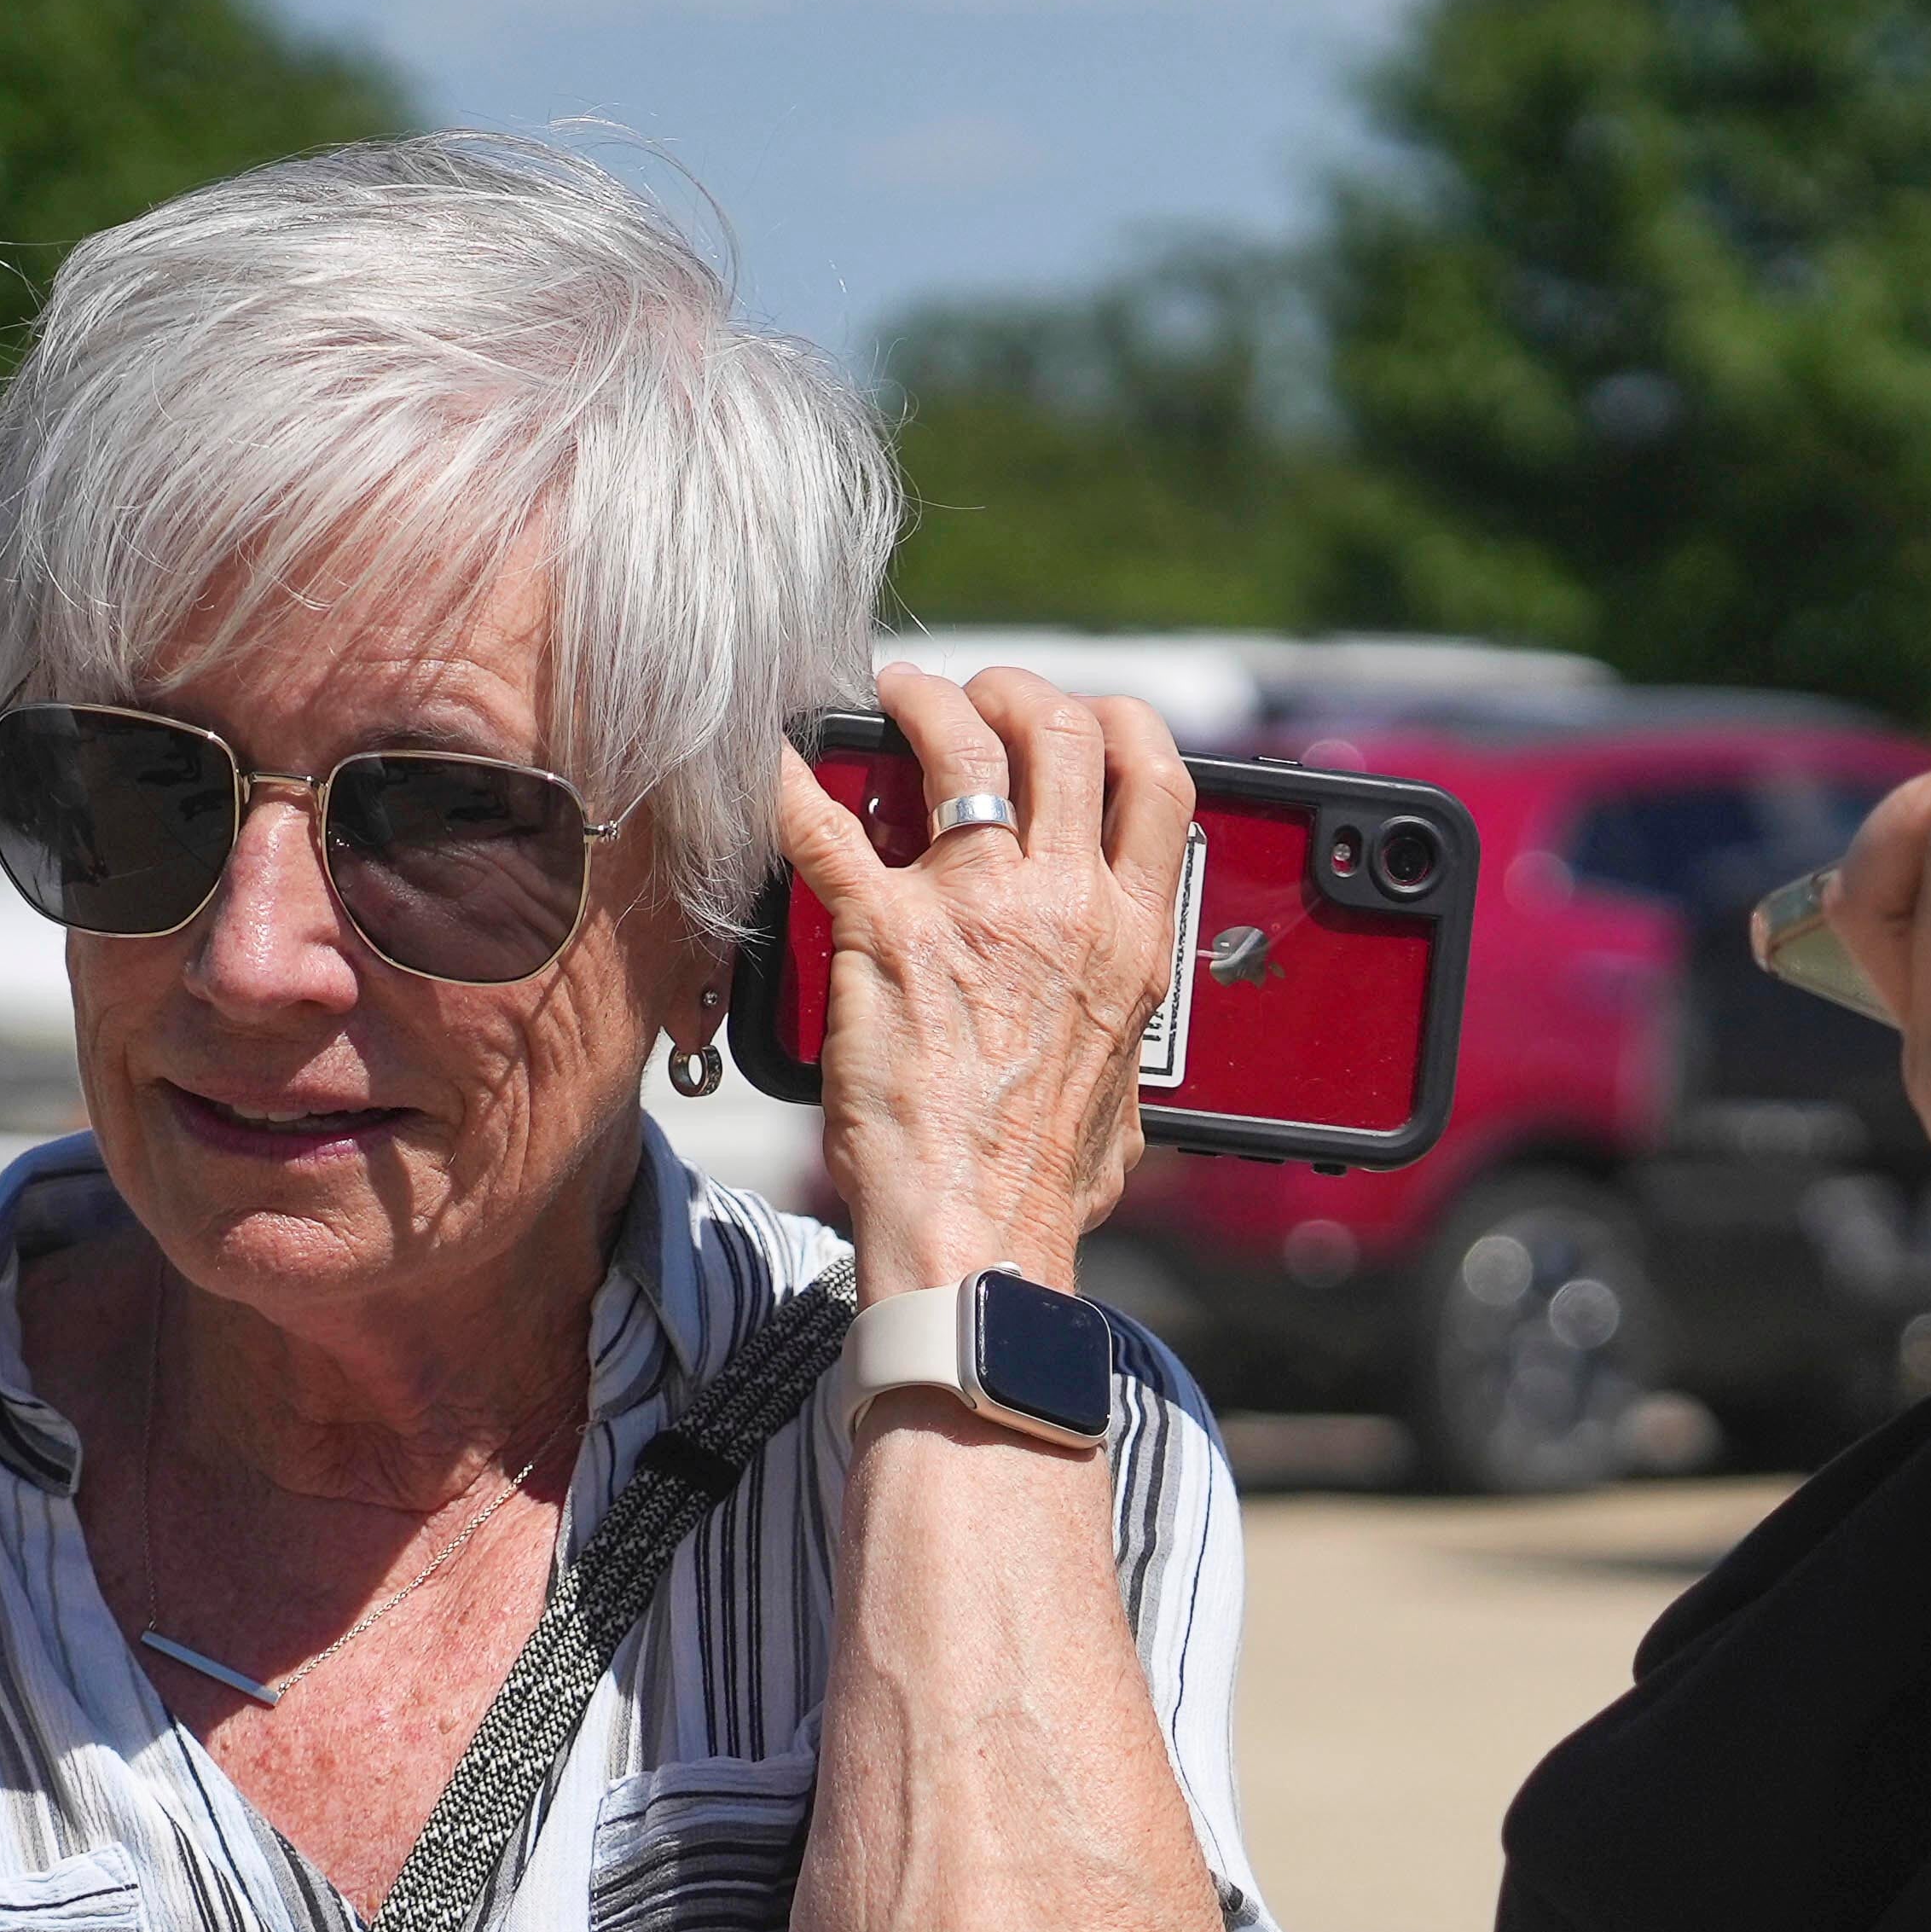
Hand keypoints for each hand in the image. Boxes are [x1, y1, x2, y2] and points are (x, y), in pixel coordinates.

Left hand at [776, 664, 1195, 1290]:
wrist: (976, 1239)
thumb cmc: (1043, 1191)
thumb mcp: (1125, 1102)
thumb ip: (1120, 1046)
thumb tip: (1114, 1051)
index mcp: (1132, 940)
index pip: (1159, 779)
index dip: (1120, 723)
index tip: (1080, 720)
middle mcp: (1065, 906)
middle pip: (1065, 731)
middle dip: (1018, 691)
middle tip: (973, 699)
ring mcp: (975, 911)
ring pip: (961, 742)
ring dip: (925, 702)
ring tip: (894, 697)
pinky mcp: (884, 935)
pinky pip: (826, 824)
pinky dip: (791, 781)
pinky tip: (770, 760)